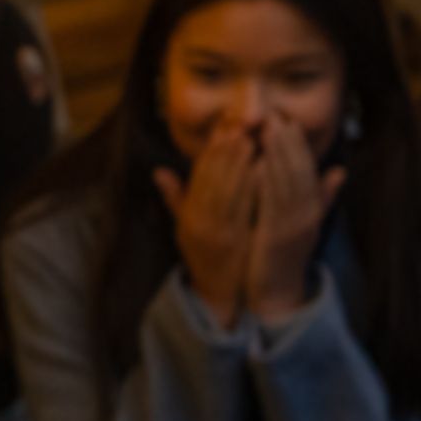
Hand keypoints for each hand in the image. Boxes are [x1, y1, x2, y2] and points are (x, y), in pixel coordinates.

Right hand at [155, 123, 259, 325]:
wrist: (214, 295)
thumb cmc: (202, 257)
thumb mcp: (184, 229)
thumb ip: (175, 199)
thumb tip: (159, 171)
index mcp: (188, 217)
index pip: (198, 177)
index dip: (209, 151)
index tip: (221, 128)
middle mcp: (198, 223)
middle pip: (210, 180)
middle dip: (223, 151)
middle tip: (237, 125)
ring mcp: (215, 233)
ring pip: (225, 192)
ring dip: (237, 164)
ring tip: (249, 140)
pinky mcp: (233, 242)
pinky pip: (242, 210)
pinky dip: (251, 188)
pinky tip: (262, 169)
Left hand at [245, 113, 343, 319]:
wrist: (277, 292)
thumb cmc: (286, 255)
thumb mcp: (306, 223)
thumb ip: (321, 196)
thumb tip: (340, 170)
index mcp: (312, 209)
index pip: (307, 169)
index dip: (298, 144)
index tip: (287, 120)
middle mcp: (307, 215)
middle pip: (300, 171)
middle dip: (289, 141)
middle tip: (277, 114)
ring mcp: (294, 226)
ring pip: (289, 183)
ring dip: (280, 154)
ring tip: (270, 130)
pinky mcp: (278, 237)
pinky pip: (273, 204)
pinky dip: (267, 182)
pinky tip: (259, 163)